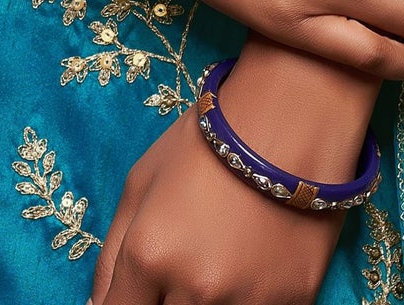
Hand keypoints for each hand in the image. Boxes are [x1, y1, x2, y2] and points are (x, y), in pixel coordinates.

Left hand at [89, 100, 347, 304]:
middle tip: (179, 268)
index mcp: (150, 256)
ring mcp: (247, 302)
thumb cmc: (209, 142)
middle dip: (164, 302)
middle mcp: (197, 290)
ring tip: (217, 260)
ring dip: (205, 302)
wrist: (293, 117)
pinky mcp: (294, 302)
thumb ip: (110, 255)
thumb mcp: (141, 183)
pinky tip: (249, 265)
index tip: (140, 291)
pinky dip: (245, 300)